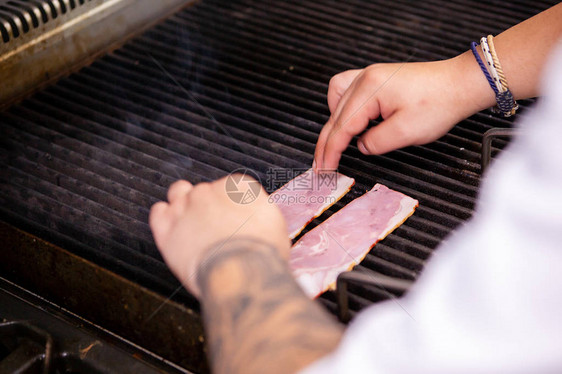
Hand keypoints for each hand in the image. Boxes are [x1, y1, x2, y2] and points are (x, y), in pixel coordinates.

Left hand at [149, 175, 290, 296]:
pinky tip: (172, 230)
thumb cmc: (262, 253)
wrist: (240, 271)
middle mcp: (210, 190)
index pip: (231, 187)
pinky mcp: (166, 226)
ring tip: (190, 224)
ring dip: (183, 204)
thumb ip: (259, 212)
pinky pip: (157, 212)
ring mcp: (185, 205)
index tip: (233, 220)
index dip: (231, 206)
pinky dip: (163, 218)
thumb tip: (255, 218)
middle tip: (215, 231)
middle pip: (205, 192)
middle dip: (208, 208)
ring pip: (178, 193)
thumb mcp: (274, 225)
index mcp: (238, 186)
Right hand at [314, 54, 494, 169]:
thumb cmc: (440, 102)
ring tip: (334, 145)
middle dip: (326, 143)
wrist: (460, 84)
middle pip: (335, 116)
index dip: (331, 151)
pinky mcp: (376, 79)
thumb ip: (376, 143)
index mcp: (370, 89)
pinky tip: (348, 121)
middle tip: (322, 166)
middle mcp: (365, 79)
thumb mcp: (406, 132)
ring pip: (336, 101)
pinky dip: (342, 109)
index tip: (325, 169)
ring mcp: (369, 76)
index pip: (341, 127)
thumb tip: (360, 146)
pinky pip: (346, 92)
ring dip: (332, 124)